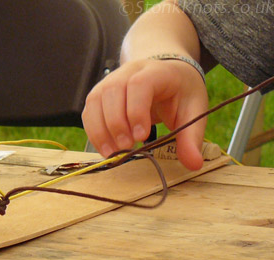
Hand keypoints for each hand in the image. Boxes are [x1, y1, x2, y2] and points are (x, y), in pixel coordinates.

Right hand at [81, 58, 207, 169]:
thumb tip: (193, 164)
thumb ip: (191, 136)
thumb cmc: (180, 92)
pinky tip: (104, 148)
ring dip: (100, 130)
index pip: (139, 85)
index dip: (136, 111)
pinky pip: (89, 110)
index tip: (141, 137)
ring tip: (112, 152)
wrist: (165, 73)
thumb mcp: (194, 110)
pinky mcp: (100, 94)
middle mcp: (129, 71)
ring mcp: (110, 81)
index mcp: (156, 72)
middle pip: (113, 91)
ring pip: (96, 100)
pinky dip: (93, 131)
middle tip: (126, 148)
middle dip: (116, 124)